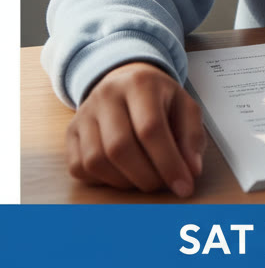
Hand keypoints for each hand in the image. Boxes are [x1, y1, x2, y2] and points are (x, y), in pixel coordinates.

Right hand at [66, 61, 205, 196]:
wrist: (126, 81)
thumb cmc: (159, 98)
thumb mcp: (185, 107)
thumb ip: (192, 137)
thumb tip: (191, 171)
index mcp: (140, 84)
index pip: (150, 128)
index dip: (168, 162)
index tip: (184, 186)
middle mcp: (107, 96)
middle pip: (119, 147)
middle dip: (146, 176)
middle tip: (164, 185)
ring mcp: (84, 114)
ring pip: (96, 161)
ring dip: (125, 181)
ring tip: (145, 178)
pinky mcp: (70, 133)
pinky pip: (79, 167)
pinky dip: (103, 180)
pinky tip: (123, 173)